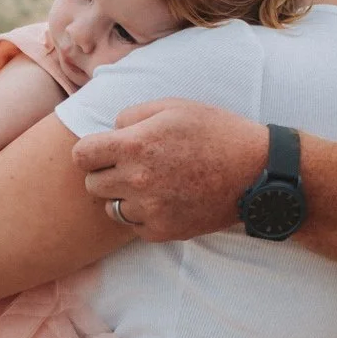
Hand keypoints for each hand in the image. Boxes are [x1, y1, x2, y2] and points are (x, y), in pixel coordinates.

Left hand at [71, 99, 266, 240]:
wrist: (255, 172)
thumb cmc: (215, 132)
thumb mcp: (173, 106)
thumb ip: (132, 115)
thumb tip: (110, 131)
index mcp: (135, 146)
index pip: (81, 155)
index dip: (91, 150)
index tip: (105, 149)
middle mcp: (137, 181)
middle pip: (91, 184)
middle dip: (105, 172)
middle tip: (131, 165)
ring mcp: (150, 210)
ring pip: (111, 208)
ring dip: (122, 196)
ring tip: (150, 183)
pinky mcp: (164, 231)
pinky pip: (134, 226)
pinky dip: (142, 215)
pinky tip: (164, 199)